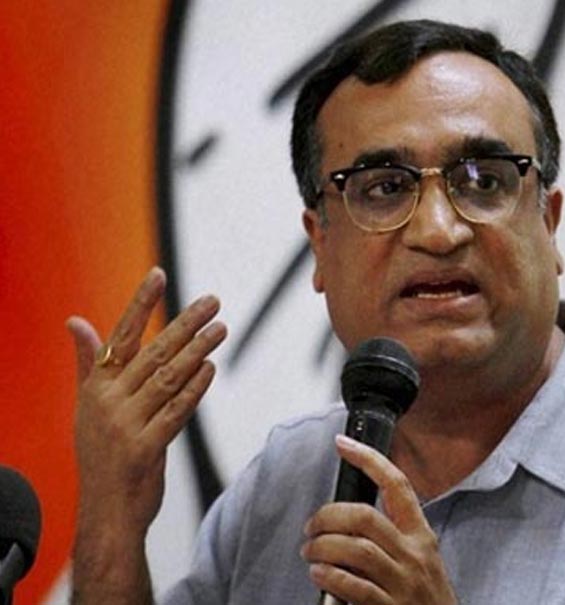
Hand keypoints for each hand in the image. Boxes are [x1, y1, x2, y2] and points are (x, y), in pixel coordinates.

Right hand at [67, 267, 225, 538]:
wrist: (106, 513)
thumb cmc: (103, 454)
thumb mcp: (88, 407)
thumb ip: (89, 363)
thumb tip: (75, 321)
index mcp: (94, 387)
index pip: (119, 336)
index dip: (140, 304)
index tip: (158, 275)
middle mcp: (107, 402)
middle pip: (152, 352)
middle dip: (185, 323)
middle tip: (213, 301)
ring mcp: (124, 426)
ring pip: (168, 378)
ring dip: (198, 350)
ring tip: (221, 328)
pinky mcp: (145, 450)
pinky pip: (176, 411)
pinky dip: (195, 388)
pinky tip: (211, 368)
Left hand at [302, 435, 457, 604]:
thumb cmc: (427, 600)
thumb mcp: (421, 559)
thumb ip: (394, 537)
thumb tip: (349, 520)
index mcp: (421, 536)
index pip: (397, 485)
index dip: (369, 459)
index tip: (344, 443)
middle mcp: (414, 554)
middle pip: (366, 517)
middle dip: (329, 516)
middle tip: (312, 526)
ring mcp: (403, 583)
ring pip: (357, 549)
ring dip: (324, 546)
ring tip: (310, 552)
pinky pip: (355, 586)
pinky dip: (330, 576)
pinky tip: (319, 574)